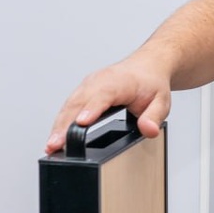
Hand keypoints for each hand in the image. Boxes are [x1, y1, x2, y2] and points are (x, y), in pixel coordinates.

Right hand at [45, 52, 172, 153]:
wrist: (147, 67)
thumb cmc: (151, 83)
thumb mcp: (162, 101)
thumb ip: (154, 116)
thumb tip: (149, 130)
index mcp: (119, 81)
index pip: (103, 94)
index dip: (91, 108)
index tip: (81, 122)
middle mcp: (99, 81)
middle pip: (79, 101)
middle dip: (66, 123)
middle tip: (56, 144)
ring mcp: (88, 85)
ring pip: (70, 105)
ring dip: (59, 125)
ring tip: (51, 145)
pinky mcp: (83, 92)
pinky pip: (69, 106)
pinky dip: (61, 122)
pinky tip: (55, 137)